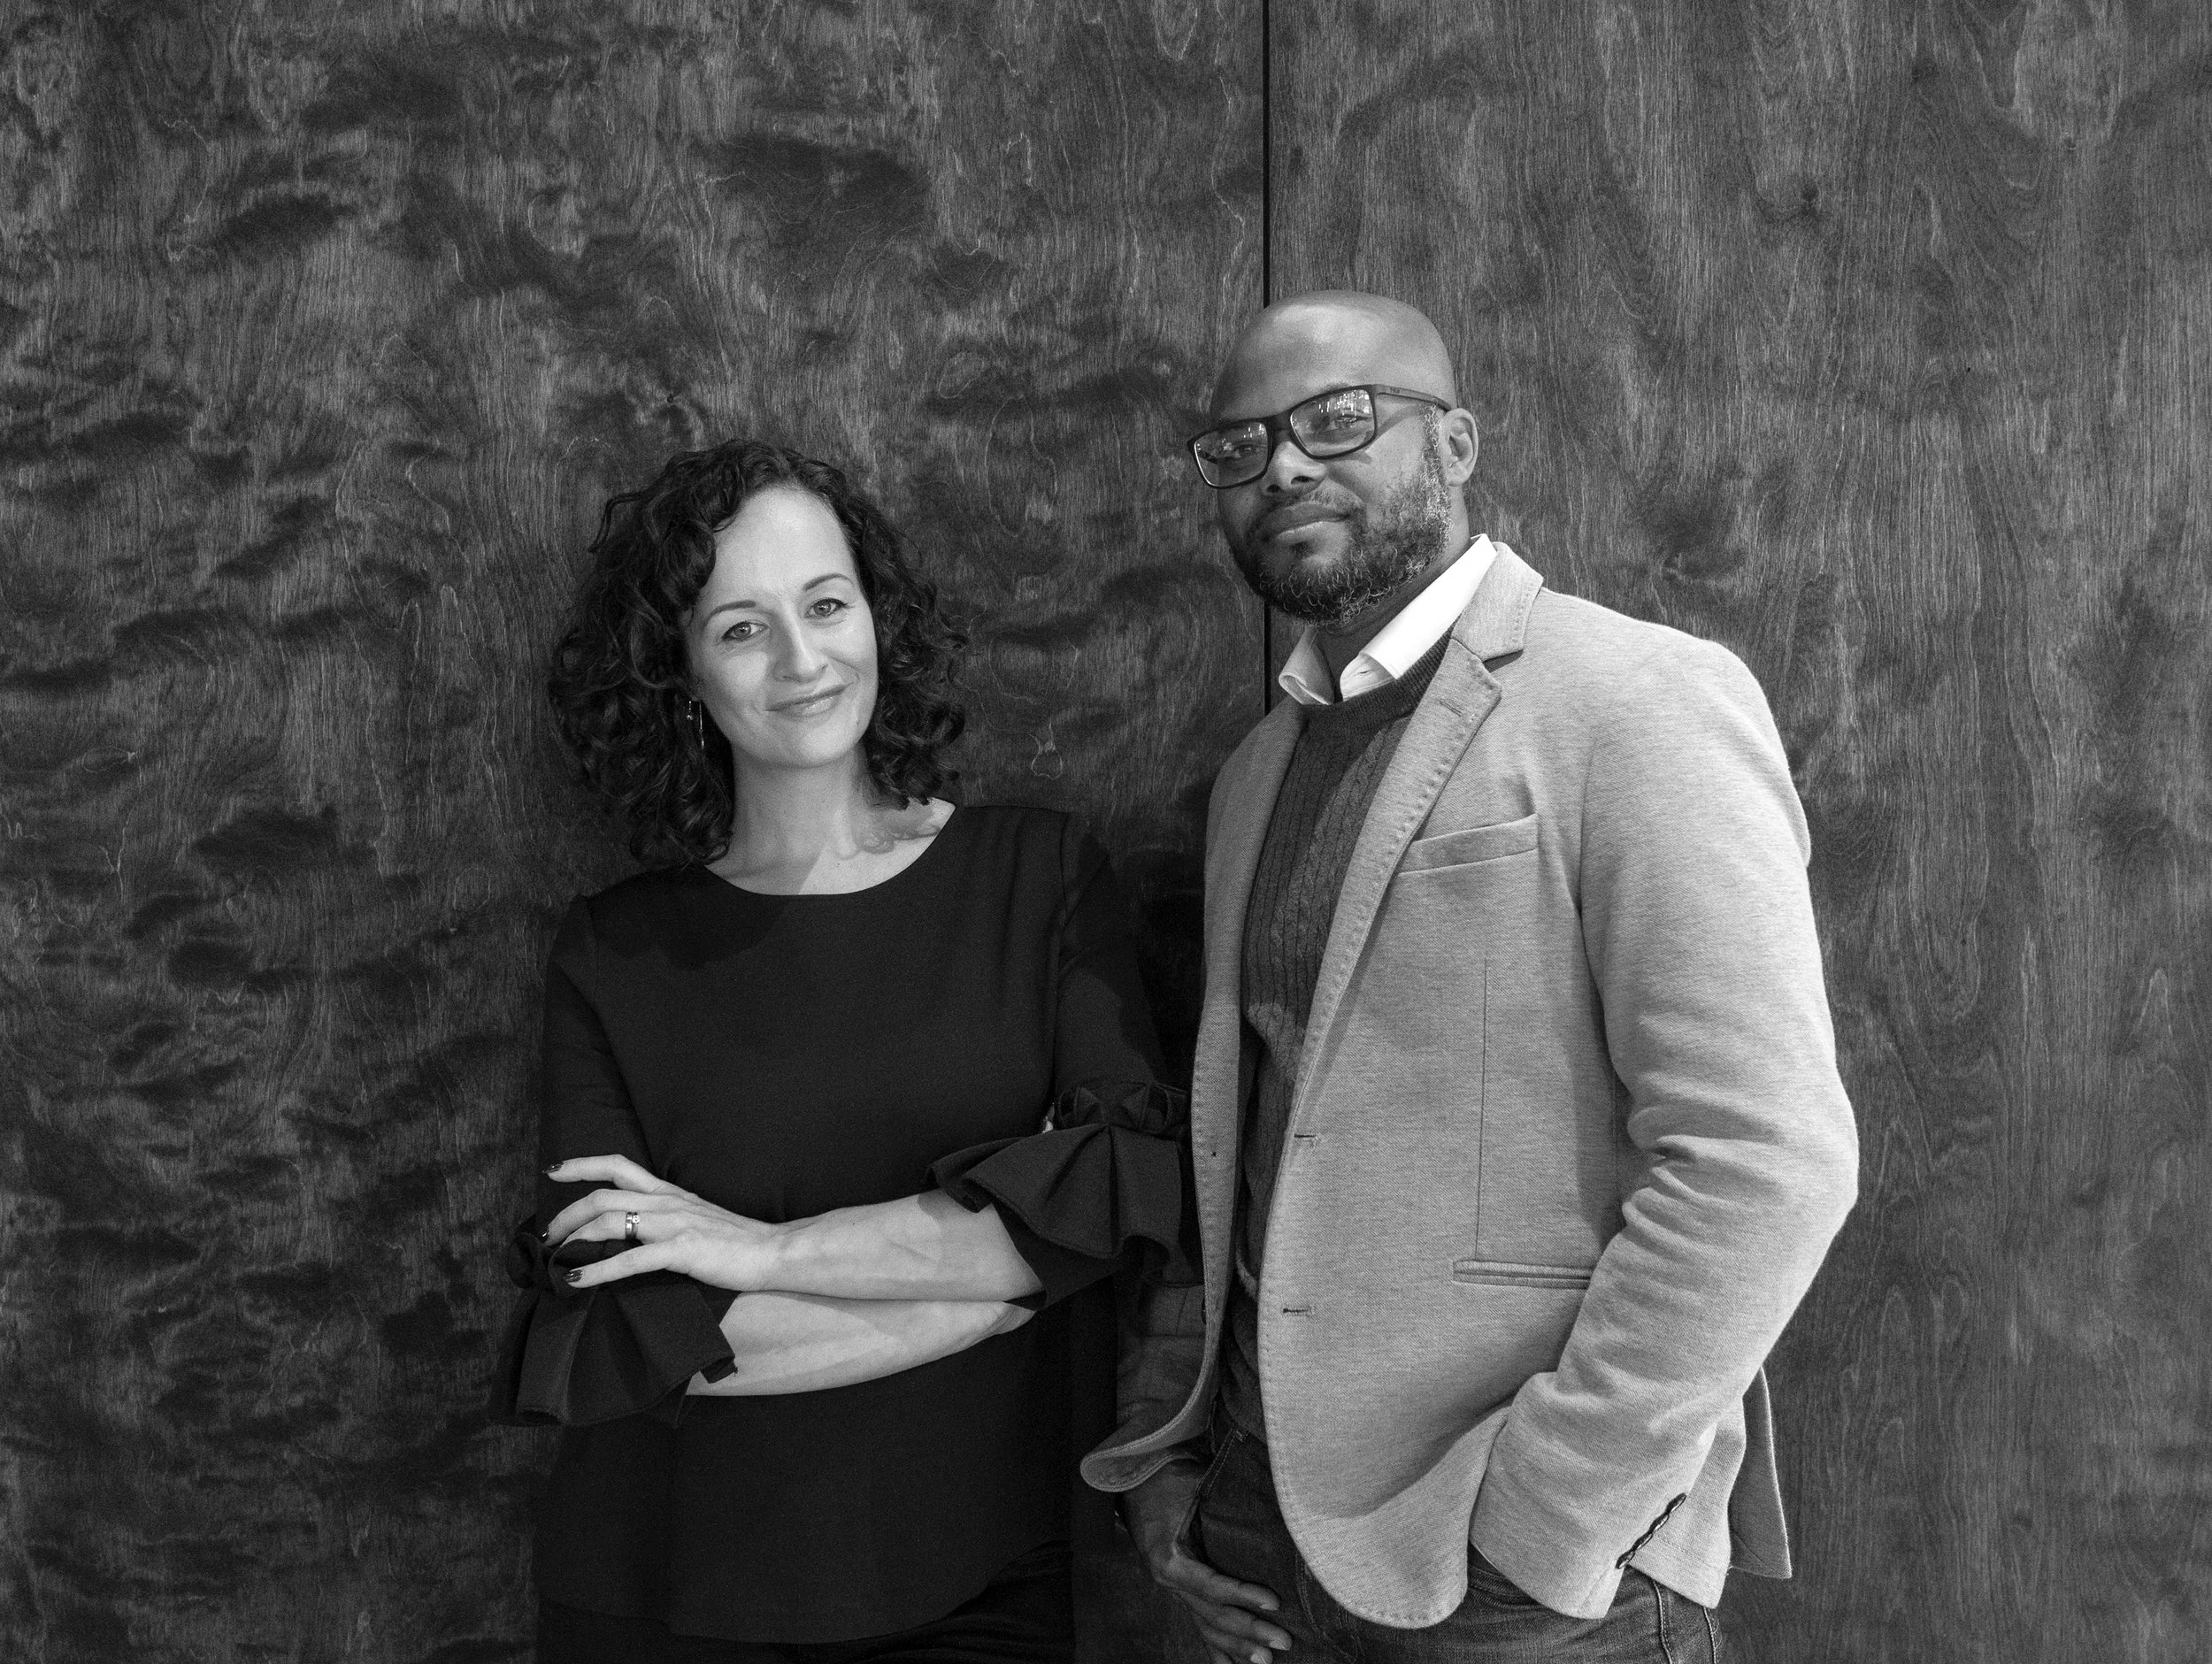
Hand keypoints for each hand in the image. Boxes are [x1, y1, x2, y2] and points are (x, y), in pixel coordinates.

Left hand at [542, 1154, 781, 1291]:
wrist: (771, 1250)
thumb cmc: (736, 1240)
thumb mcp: (694, 1217)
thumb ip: (663, 1218)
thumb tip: (630, 1231)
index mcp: (668, 1192)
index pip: (618, 1166)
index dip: (582, 1164)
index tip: (553, 1170)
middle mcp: (666, 1202)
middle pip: (603, 1196)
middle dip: (568, 1214)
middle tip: (549, 1235)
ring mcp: (673, 1225)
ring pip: (609, 1222)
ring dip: (575, 1239)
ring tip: (556, 1257)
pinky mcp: (680, 1251)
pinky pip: (628, 1260)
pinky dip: (597, 1271)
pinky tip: (577, 1281)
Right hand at [1123, 1456, 1290, 1663]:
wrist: (1136, 1476)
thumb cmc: (1167, 1477)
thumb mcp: (1192, 1485)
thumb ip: (1223, 1501)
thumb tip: (1273, 1506)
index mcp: (1169, 1558)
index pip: (1212, 1586)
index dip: (1244, 1596)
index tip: (1275, 1603)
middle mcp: (1170, 1579)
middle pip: (1213, 1615)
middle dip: (1249, 1630)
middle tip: (1283, 1641)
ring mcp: (1173, 1588)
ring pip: (1206, 1626)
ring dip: (1236, 1646)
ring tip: (1266, 1659)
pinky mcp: (1180, 1588)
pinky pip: (1199, 1623)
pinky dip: (1216, 1647)